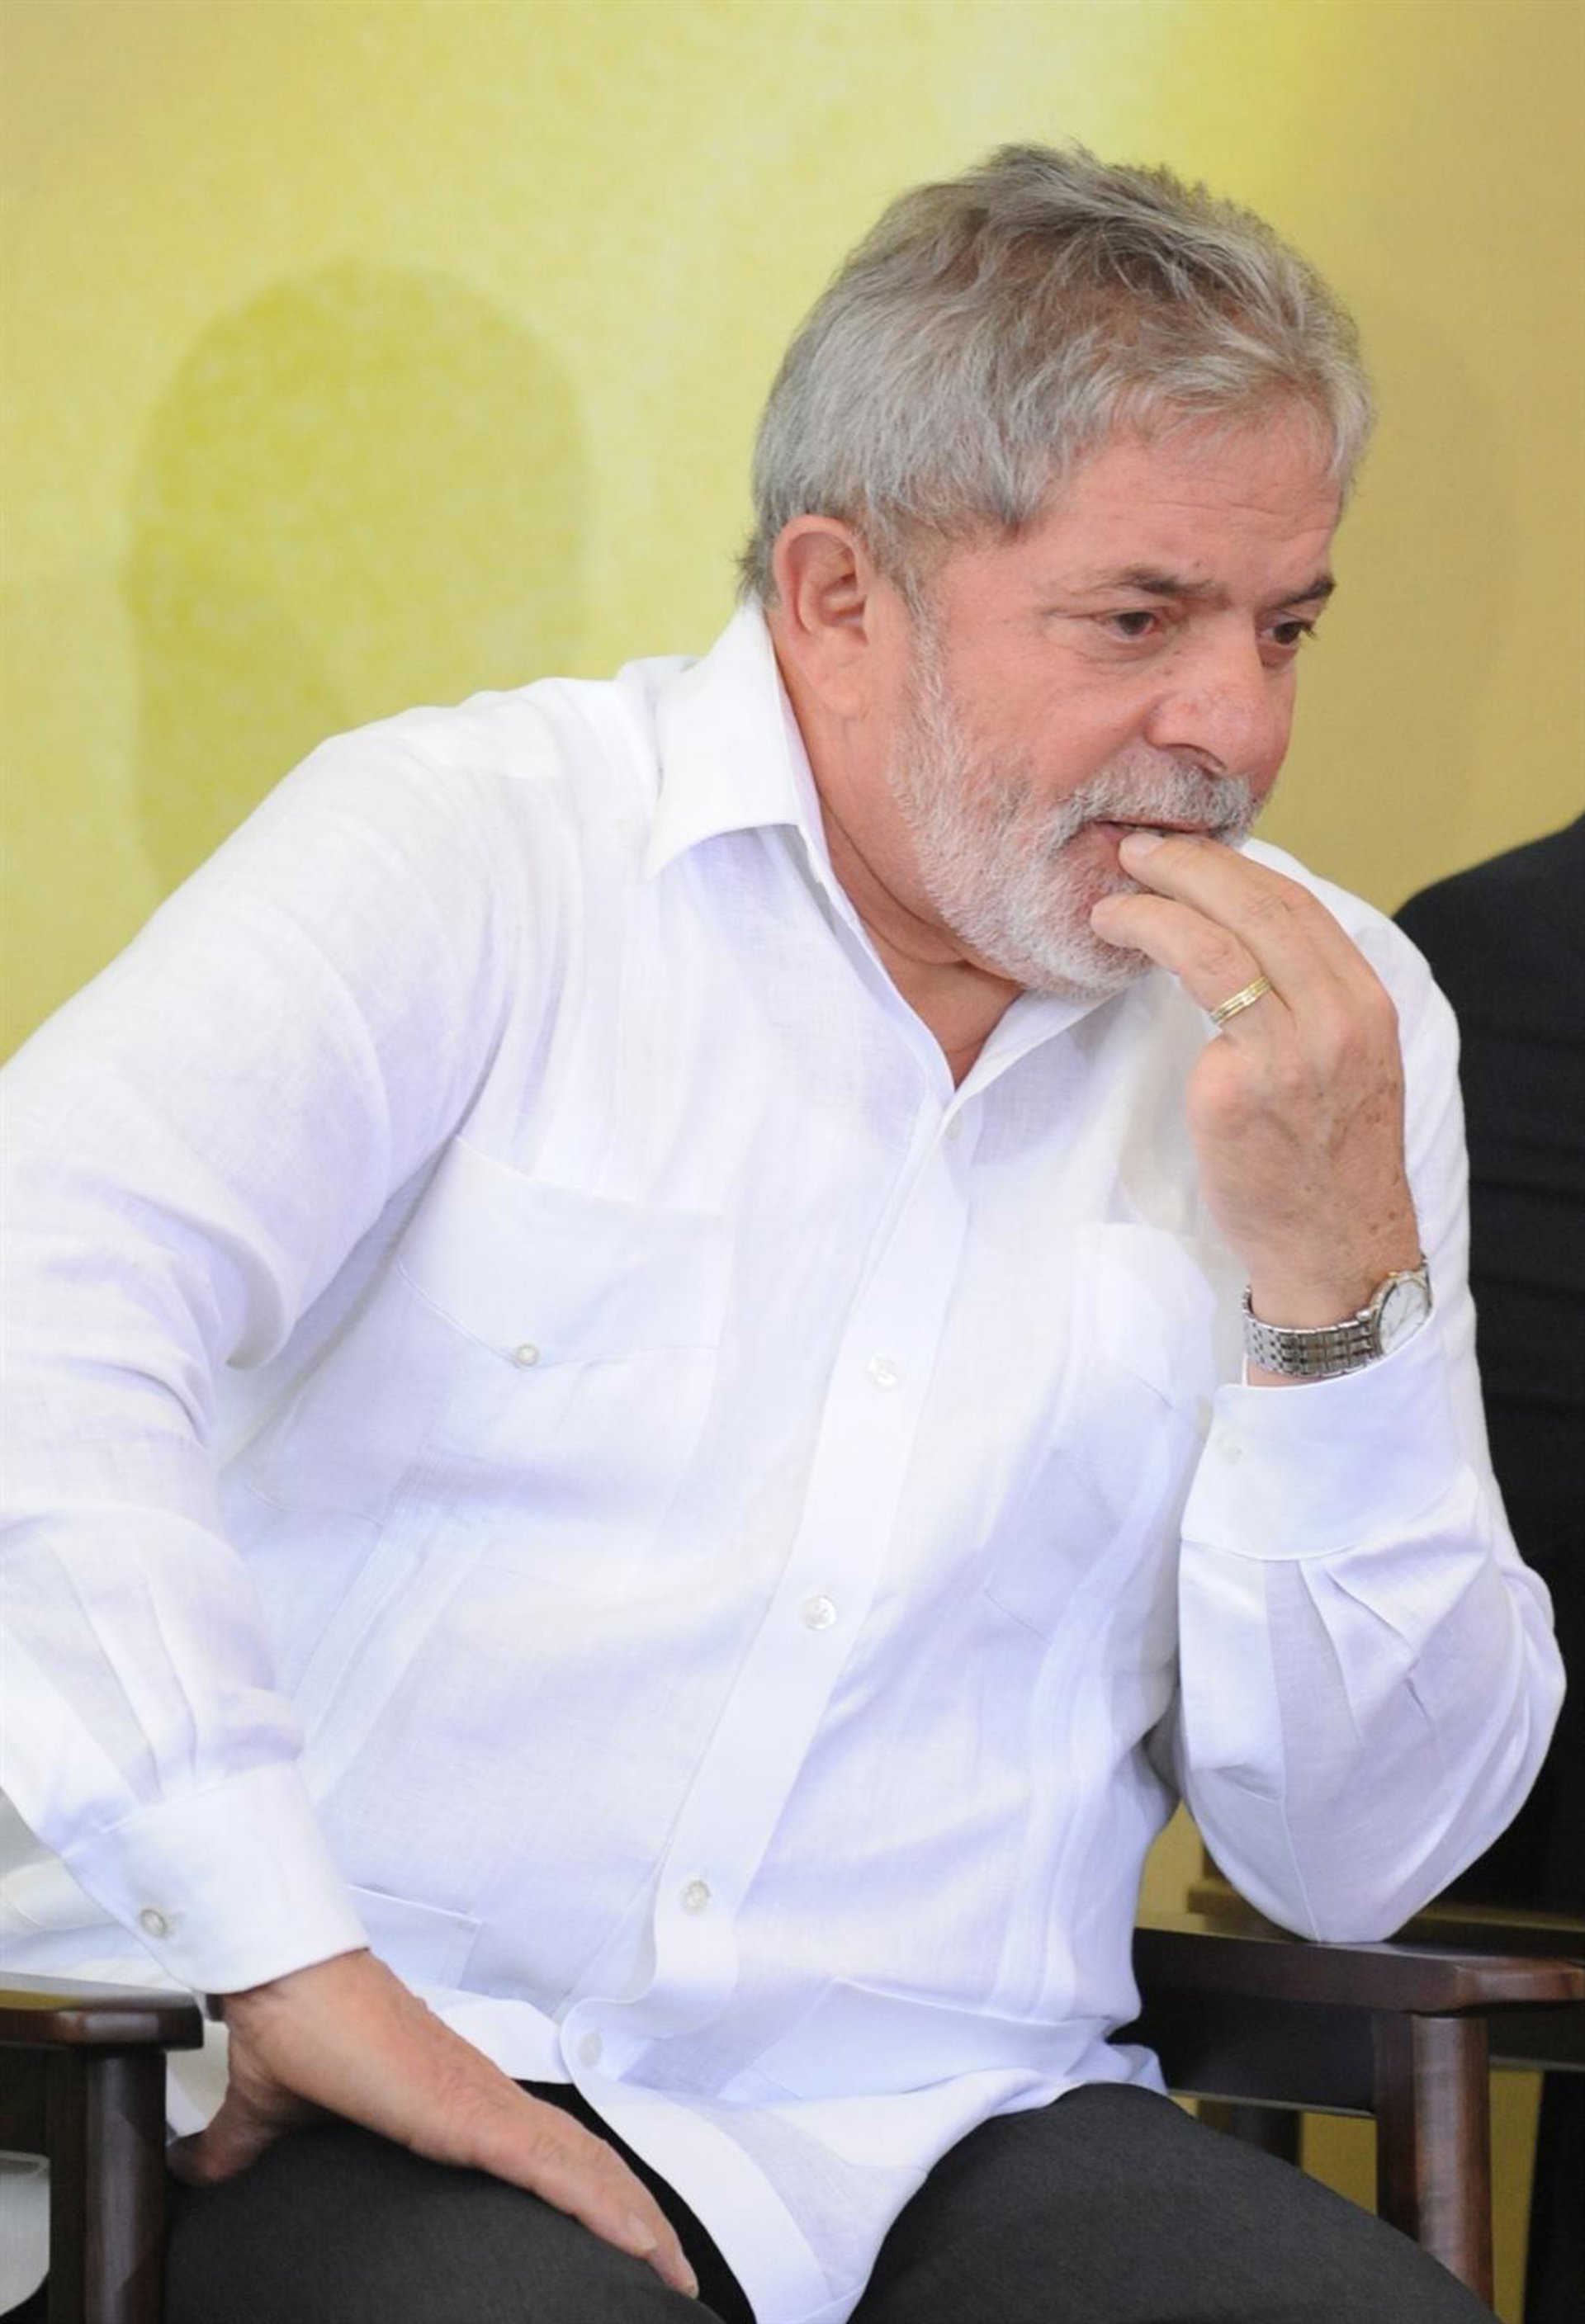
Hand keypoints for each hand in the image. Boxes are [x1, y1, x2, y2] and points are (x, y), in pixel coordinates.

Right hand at [166, 1949, 698, 2298]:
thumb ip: (246, 2151)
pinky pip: (549, 2164)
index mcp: (455, 2105)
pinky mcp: (467, 2112)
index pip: (544, 2155)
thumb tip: (199, 2172)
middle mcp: (484, 2099)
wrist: (284, 1977)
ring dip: (632, 2216)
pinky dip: (596, 2200)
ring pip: (583, 2166)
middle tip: (674, 2272)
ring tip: (671, 2267)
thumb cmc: (293, 2024)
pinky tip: (631, 2235)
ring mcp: (482, 2101)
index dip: (592, 2195)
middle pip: (584, 2164)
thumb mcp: (271, 2116)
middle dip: (634, 2220)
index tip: (627, 2242)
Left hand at [1089, 830, 1421, 1335]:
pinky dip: (1153, 956)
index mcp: (1367, 1004)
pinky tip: (1119, 951)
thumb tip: (1237, 943)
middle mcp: (1339, 1018)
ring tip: (1112, 900)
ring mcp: (1290, 1053)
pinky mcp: (1238, 1089)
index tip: (1188, 849)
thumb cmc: (1324, 1164)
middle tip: (1137, 850)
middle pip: (1260, 905)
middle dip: (1191, 865)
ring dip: (1156, 906)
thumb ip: (1308, 1005)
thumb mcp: (1344, 1068)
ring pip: (1219, 942)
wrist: (1333, 1250)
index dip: (1235, 866)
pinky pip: (1195, 1003)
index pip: (1298, 904)